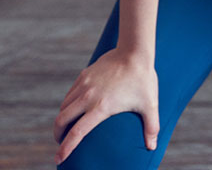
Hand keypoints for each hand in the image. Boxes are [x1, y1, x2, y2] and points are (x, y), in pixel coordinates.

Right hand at [53, 47, 159, 163]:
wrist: (134, 52)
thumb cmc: (143, 79)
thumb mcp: (150, 105)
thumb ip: (151, 127)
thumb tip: (152, 146)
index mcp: (101, 107)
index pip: (77, 133)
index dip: (66, 148)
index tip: (59, 159)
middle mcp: (88, 97)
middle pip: (62, 120)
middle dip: (58, 135)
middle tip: (61, 143)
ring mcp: (84, 85)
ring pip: (64, 107)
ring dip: (62, 119)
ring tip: (66, 127)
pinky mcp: (84, 75)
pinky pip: (69, 94)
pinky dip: (67, 105)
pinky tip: (73, 108)